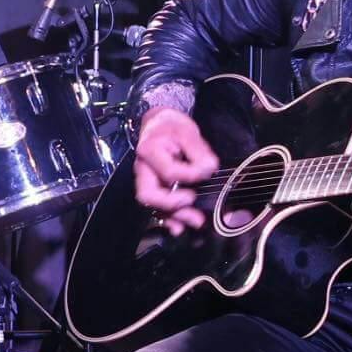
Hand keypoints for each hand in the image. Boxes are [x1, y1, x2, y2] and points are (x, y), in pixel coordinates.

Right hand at [134, 106, 216, 234]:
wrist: (160, 124)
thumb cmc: (172, 127)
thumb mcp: (188, 131)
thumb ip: (199, 151)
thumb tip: (208, 169)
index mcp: (149, 152)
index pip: (169, 172)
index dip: (190, 175)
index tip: (207, 171)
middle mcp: (143, 169)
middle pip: (149, 194)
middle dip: (172, 204)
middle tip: (192, 201)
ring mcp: (146, 181)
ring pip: (154, 205)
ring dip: (175, 216)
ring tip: (196, 221)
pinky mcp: (154, 188)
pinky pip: (157, 208)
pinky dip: (169, 219)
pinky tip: (180, 227)